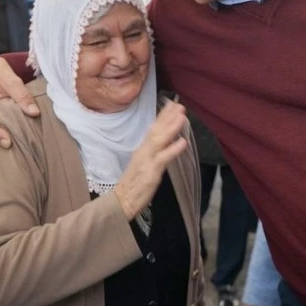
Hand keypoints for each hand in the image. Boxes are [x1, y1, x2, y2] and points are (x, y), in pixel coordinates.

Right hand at [114, 102, 187, 219]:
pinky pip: (164, 158)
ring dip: (172, 127)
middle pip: (156, 130)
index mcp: (142, 148)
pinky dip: (173, 149)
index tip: (172, 105)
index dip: (163, 116)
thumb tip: (164, 142)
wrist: (122, 201)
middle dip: (168, 117)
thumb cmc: (133, 184)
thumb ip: (152, 152)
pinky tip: (183, 142)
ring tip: (182, 117)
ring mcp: (147, 160)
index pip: (153, 128)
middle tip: (179, 105)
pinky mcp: (151, 172)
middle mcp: (144, 150)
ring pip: (160, 140)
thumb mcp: (143, 163)